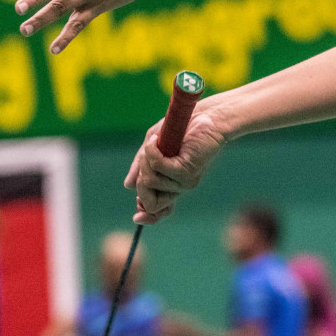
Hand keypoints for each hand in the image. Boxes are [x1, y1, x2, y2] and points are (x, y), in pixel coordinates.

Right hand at [124, 108, 228, 223]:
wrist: (207, 118)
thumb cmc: (180, 130)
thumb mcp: (154, 148)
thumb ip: (142, 166)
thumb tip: (128, 186)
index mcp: (172, 185)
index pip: (159, 211)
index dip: (147, 217)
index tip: (137, 217)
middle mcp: (179, 187)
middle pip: (149, 201)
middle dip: (140, 180)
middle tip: (145, 157)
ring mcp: (183, 181)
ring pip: (149, 181)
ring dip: (145, 159)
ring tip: (156, 142)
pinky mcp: (186, 170)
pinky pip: (157, 167)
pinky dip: (151, 152)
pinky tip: (155, 140)